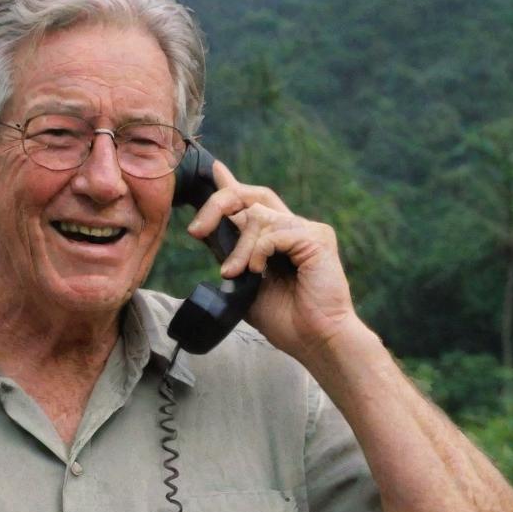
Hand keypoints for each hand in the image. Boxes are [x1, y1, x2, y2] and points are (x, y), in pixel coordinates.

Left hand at [186, 160, 361, 361]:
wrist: (314, 340)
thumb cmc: (285, 320)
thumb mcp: (244, 286)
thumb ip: (231, 257)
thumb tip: (207, 233)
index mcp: (278, 238)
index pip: (252, 202)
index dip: (231, 185)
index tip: (213, 170)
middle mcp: (293, 228)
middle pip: (252, 195)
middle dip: (218, 204)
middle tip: (195, 231)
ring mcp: (307, 231)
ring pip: (257, 215)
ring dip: (238, 247)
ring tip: (233, 274)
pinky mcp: (317, 238)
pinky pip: (274, 231)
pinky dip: (257, 251)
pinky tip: (257, 272)